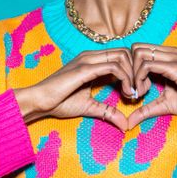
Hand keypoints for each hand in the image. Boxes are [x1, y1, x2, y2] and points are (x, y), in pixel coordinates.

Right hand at [15, 48, 133, 131]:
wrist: (38, 102)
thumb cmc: (59, 102)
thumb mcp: (89, 107)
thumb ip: (108, 112)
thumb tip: (125, 125)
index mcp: (93, 61)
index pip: (121, 56)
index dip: (133, 72)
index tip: (135, 93)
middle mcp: (92, 56)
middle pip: (126, 52)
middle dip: (137, 71)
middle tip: (137, 92)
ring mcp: (88, 60)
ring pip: (122, 56)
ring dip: (133, 74)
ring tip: (132, 94)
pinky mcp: (85, 68)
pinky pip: (113, 66)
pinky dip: (125, 78)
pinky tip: (126, 93)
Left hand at [127, 43, 176, 129]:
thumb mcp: (164, 104)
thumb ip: (146, 109)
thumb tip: (129, 122)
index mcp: (167, 56)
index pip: (138, 50)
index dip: (131, 69)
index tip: (135, 89)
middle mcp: (168, 52)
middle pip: (135, 48)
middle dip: (129, 69)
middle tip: (135, 90)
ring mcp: (172, 57)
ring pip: (138, 53)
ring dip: (133, 73)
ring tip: (140, 91)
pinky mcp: (174, 67)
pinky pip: (146, 65)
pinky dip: (139, 79)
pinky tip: (145, 92)